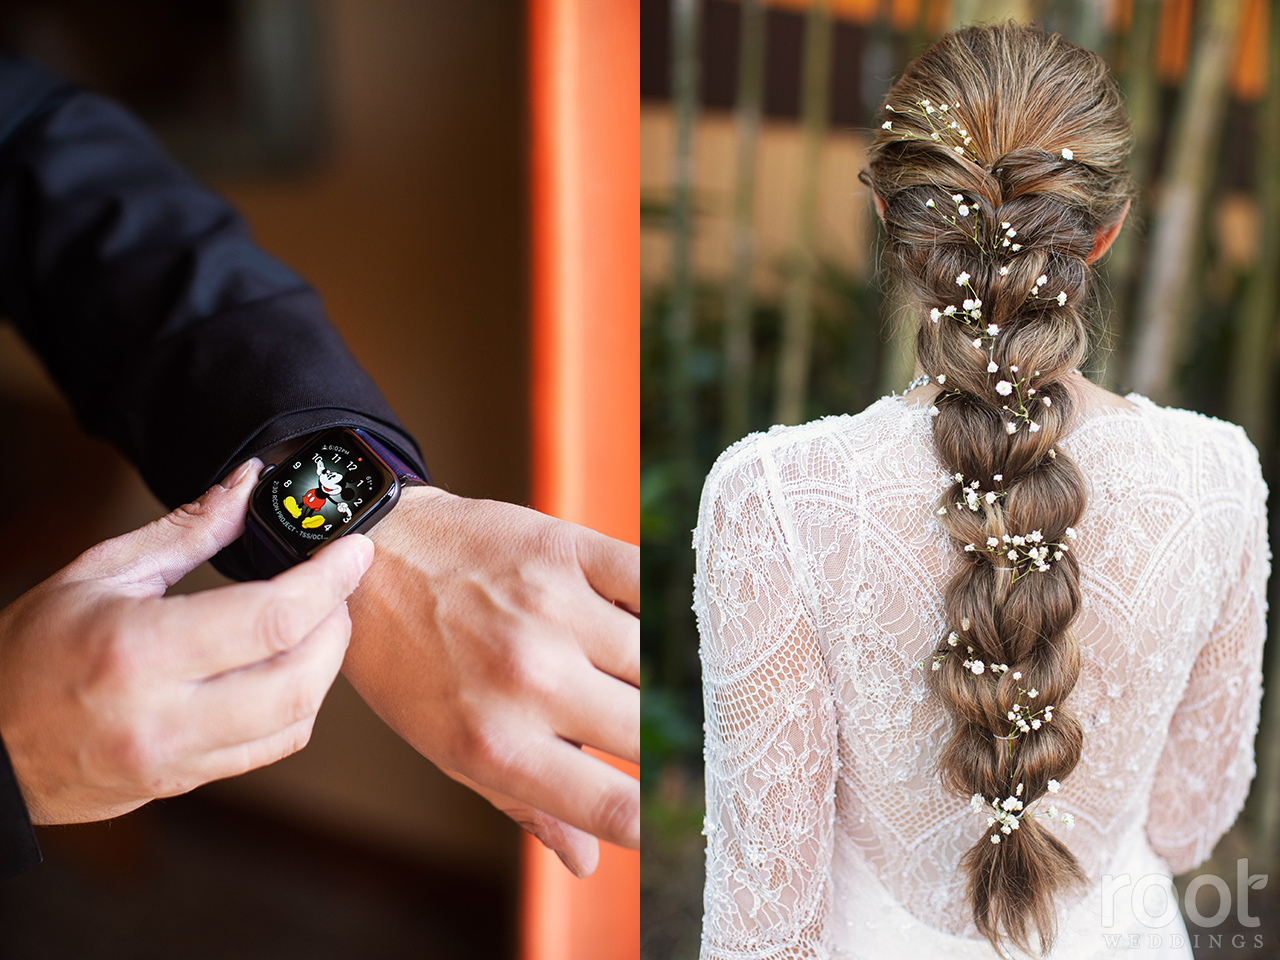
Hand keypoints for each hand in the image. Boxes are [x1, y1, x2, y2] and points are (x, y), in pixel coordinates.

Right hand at [0, 460, 374, 823]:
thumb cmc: (31, 652)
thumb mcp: (101, 573)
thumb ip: (188, 531)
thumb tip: (248, 485)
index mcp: (139, 651)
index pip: (271, 618)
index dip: (329, 580)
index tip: (353, 549)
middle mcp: (164, 715)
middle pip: (299, 676)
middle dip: (338, 624)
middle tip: (338, 585)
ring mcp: (177, 757)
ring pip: (296, 718)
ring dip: (326, 666)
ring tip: (318, 622)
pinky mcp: (187, 780)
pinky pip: (272, 747)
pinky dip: (299, 703)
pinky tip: (289, 666)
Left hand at [344, 486, 638, 875]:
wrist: (371, 564)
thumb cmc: (409, 665)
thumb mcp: (449, 751)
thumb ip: (526, 807)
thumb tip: (588, 861)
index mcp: (499, 745)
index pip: (613, 806)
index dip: (654, 822)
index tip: (666, 815)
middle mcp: (529, 680)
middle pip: (646, 731)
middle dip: (669, 745)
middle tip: (677, 741)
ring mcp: (550, 610)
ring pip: (657, 656)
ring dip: (671, 675)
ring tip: (669, 680)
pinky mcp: (564, 551)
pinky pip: (648, 581)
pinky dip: (668, 603)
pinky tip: (664, 621)